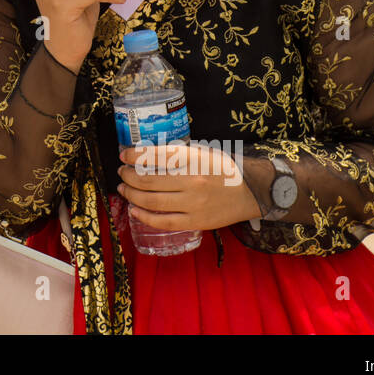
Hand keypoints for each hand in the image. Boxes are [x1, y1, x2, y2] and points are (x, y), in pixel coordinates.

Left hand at [116, 143, 261, 231]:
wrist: (251, 192)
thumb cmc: (224, 170)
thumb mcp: (202, 152)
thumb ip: (178, 154)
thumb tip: (147, 154)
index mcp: (194, 160)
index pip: (155, 156)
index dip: (134, 156)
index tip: (124, 155)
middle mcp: (192, 182)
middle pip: (148, 180)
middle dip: (129, 176)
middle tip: (122, 173)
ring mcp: (193, 204)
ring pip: (152, 202)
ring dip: (132, 195)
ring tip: (124, 189)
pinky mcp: (195, 222)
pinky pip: (163, 222)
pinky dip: (145, 217)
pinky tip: (135, 210)